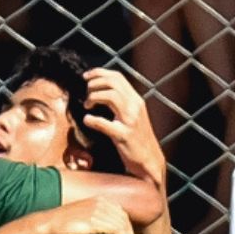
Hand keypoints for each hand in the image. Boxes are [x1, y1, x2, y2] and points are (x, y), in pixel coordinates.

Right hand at [43, 198, 137, 233]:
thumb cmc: (62, 224)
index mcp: (98, 199)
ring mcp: (98, 211)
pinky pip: (117, 230)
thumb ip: (94, 218)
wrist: (48, 225)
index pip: (121, 213)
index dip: (128, 228)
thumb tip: (104, 230)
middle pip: (124, 219)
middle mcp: (100, 202)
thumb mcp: (81, 216)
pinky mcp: (95, 221)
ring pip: (122, 226)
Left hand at [81, 68, 164, 184]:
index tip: (86, 76)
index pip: (118, 77)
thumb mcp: (131, 116)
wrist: (149, 159)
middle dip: (94, 83)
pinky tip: (87, 120)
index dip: (99, 73)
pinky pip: (104, 123)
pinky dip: (92, 120)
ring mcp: (130, 120)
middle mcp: (135, 106)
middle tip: (85, 92)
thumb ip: (120, 103)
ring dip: (93, 97)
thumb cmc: (136, 139)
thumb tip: (101, 93)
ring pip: (110, 96)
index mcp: (136, 100)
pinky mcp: (124, 135)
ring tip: (87, 105)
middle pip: (113, 82)